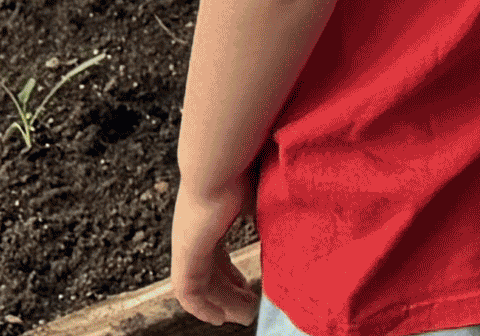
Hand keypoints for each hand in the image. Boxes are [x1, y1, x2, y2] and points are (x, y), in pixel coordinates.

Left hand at [166, 173, 258, 324]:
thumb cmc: (246, 166)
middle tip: (250, 308)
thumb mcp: (264, 198)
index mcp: (212, 216)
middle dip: (231, 292)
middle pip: (211, 271)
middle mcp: (196, 231)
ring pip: (202, 284)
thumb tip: (293, 229)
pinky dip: (201, 308)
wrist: (221, 160)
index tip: (249, 287)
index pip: (217, 253)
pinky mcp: (186, 253)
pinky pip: (188, 290)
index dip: (232, 273)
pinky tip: (217, 319)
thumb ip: (271, 216)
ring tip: (244, 316)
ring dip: (223, 303)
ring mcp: (188, 243)